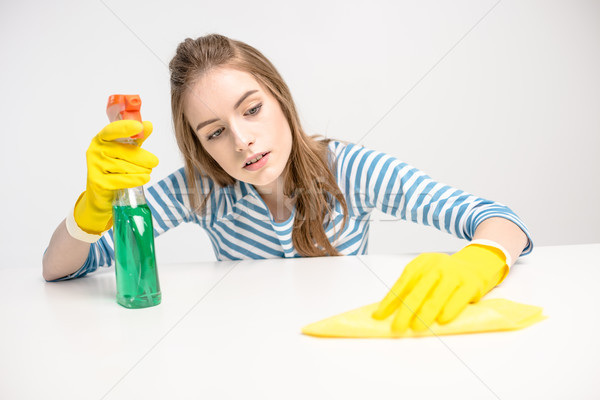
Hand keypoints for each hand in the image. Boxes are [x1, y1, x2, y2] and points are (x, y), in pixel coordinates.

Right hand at [73, 120, 157, 233]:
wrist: (102, 194)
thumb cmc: (115, 168)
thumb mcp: (126, 151)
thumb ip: (137, 138)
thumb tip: (149, 125)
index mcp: (100, 139)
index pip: (112, 130)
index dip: (125, 128)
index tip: (139, 126)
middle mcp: (95, 151)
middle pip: (124, 152)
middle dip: (142, 157)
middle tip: (155, 162)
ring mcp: (94, 167)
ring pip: (125, 167)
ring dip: (141, 169)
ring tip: (148, 171)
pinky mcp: (98, 182)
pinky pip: (122, 179)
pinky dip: (135, 179)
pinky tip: (145, 178)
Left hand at [372, 244, 507, 331]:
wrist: (477, 263)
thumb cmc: (446, 274)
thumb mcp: (427, 274)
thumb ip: (412, 289)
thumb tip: (390, 312)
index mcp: (421, 263)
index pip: (402, 283)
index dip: (390, 300)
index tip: (379, 316)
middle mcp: (436, 266)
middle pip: (416, 291)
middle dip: (404, 312)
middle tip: (397, 327)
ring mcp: (454, 273)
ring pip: (436, 296)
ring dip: (425, 314)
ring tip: (416, 328)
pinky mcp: (471, 283)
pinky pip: (458, 298)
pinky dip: (449, 310)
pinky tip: (442, 321)